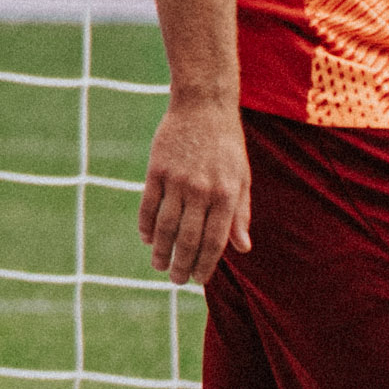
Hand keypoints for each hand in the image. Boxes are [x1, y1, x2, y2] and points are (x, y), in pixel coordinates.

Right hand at [139, 102, 255, 290]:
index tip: (199, 280)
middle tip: (176, 281)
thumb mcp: (242, 178)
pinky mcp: (156, 170)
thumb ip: (240, 214)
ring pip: (166, 225)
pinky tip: (147, 238)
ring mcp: (177, 180)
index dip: (206, 263)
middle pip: (188, 237)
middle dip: (182, 263)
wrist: (203, 106)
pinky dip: (147, 224)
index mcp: (226, 195)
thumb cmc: (227, 145)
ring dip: (161, 249)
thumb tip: (242, 248)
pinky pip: (149, 204)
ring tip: (158, 266)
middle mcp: (202, 191)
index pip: (215, 240)